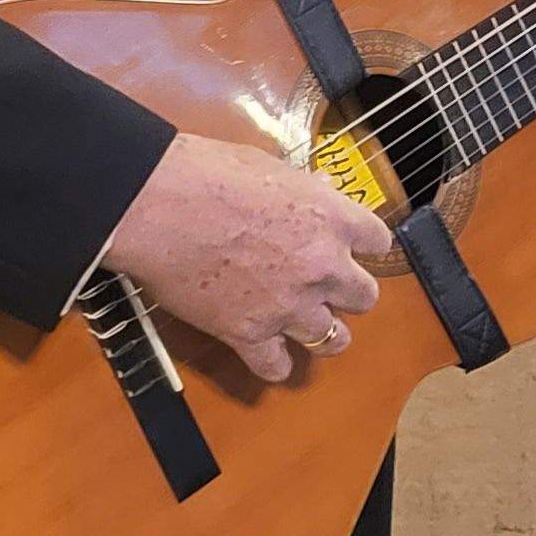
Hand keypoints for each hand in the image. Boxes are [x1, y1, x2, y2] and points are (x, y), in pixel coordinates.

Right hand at [97, 133, 385, 385]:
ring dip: (323, 332)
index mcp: (330, 218)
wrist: (157, 204)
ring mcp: (289, 305)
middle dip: (348, 292)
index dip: (362, 244)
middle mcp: (321, 266)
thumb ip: (301, 190)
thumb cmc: (205, 173)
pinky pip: (278, 367)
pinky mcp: (250, 334)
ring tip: (307, 326)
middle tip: (326, 286)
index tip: (350, 246)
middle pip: (366, 296)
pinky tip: (266, 352)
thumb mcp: (270, 167)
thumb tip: (315, 192)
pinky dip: (274, 362)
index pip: (377, 240)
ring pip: (334, 339)